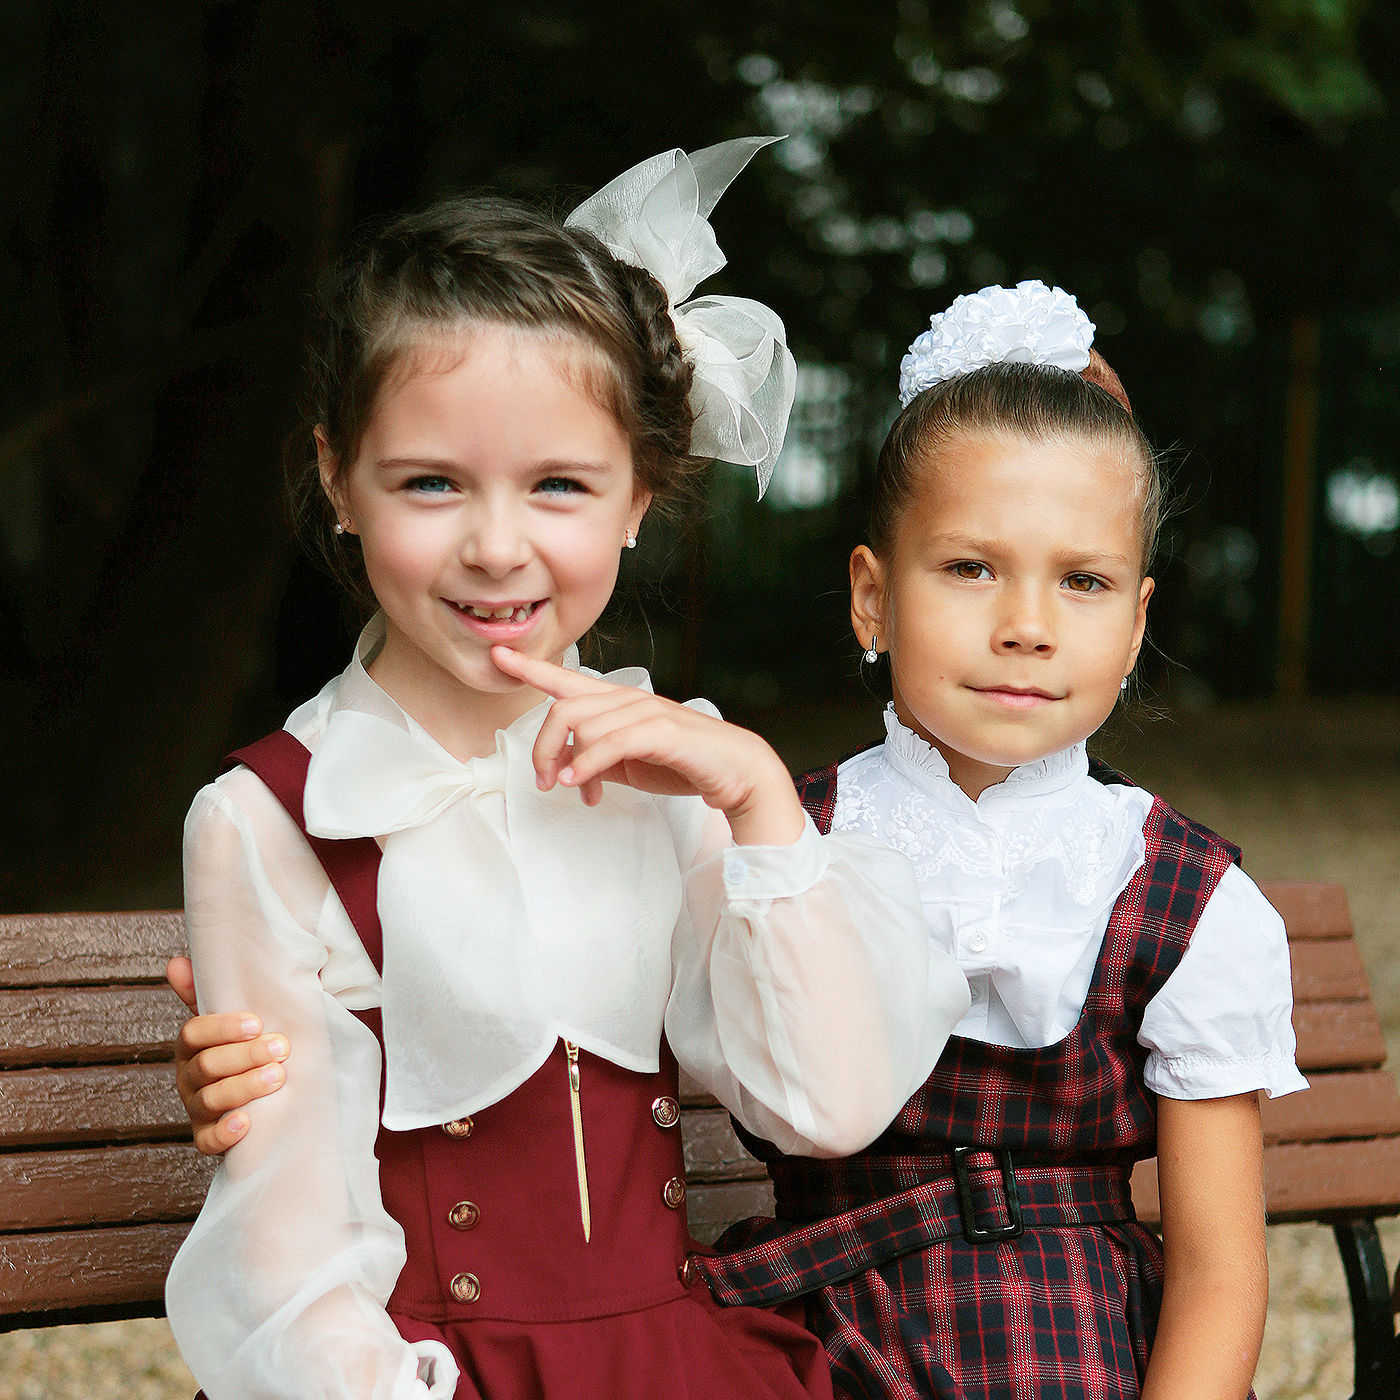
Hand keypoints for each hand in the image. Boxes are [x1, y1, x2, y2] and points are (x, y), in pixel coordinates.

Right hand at [167, 956, 289, 1155]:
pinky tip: (246, 1122)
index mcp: (194, 1046)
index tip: (256, 1023)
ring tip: (277, 1077)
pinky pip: (209, 1141)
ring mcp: (197, 1109)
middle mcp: (190, 1077)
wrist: (266, 1099)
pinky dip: (225, 1133)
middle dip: (245, 1056)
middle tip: (281, 1048)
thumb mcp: (237, 1020)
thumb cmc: (250, 1048)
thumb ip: (214, 992)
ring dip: (244, 1088)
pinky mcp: (209, 1139)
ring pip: (211, 1100)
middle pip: (206, 1066)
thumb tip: (177, 961)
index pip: (195, 1033)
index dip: (222, 1028)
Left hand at [490, 647, 805, 846]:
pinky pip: (608, 743)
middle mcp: (627, 700)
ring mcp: (645, 712)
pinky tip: (579, 784)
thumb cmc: (684, 764)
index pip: (566, 679)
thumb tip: (564, 770)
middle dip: (541, 747)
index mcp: (618, 704)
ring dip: (567, 764)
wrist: (736, 772)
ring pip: (581, 726)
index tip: (498, 655)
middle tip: (543, 782)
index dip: (530, 667)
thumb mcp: (627, 765)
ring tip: (574, 790)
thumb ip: (595, 760)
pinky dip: (586, 765)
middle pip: (562, 709)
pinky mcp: (660, 732)